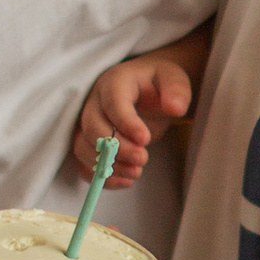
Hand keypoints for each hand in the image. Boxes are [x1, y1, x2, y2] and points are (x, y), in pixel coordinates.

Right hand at [73, 52, 195, 183]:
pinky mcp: (88, 143)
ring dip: (107, 165)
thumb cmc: (157, 84)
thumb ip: (177, 91)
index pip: (112, 102)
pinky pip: (83, 163)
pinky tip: (126, 180)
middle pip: (92, 128)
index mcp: (114, 82)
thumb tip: (175, 108)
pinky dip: (100, 176)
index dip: (125, 123)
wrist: (146, 91)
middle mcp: (94, 102)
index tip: (145, 139)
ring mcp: (87, 123)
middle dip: (117, 148)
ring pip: (82, 147)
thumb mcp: (173, 79)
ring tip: (136, 172)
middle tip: (142, 158)